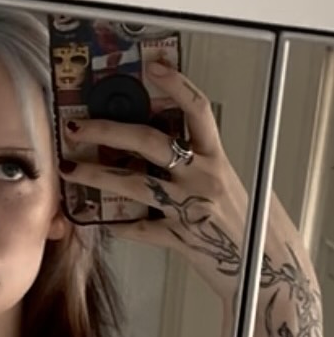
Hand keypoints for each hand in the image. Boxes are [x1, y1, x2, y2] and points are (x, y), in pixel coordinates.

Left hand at [59, 61, 250, 301]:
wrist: (266, 268)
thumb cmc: (246, 225)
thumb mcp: (228, 184)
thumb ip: (197, 167)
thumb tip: (158, 152)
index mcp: (217, 159)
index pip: (197, 111)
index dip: (176, 86)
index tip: (152, 68)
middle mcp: (203, 179)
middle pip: (151, 143)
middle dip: (109, 132)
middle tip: (78, 128)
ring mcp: (190, 209)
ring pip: (136, 185)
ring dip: (98, 176)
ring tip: (71, 170)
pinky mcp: (180, 240)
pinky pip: (143, 231)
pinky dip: (121, 227)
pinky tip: (100, 224)